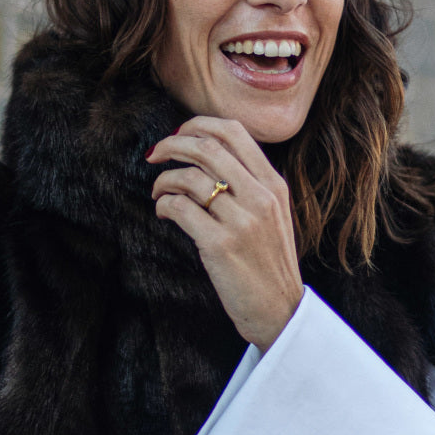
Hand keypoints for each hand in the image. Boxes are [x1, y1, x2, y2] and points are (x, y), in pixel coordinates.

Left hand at [147, 117, 303, 352]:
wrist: (279, 310)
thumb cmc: (269, 263)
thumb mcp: (274, 215)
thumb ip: (252, 185)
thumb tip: (209, 155)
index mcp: (273, 185)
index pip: (234, 132)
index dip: (198, 125)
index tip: (179, 134)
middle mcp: (260, 197)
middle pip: (206, 147)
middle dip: (171, 144)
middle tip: (155, 155)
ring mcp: (241, 221)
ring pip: (189, 177)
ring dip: (163, 179)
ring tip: (158, 191)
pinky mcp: (219, 244)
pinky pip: (180, 208)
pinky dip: (163, 205)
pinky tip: (163, 212)